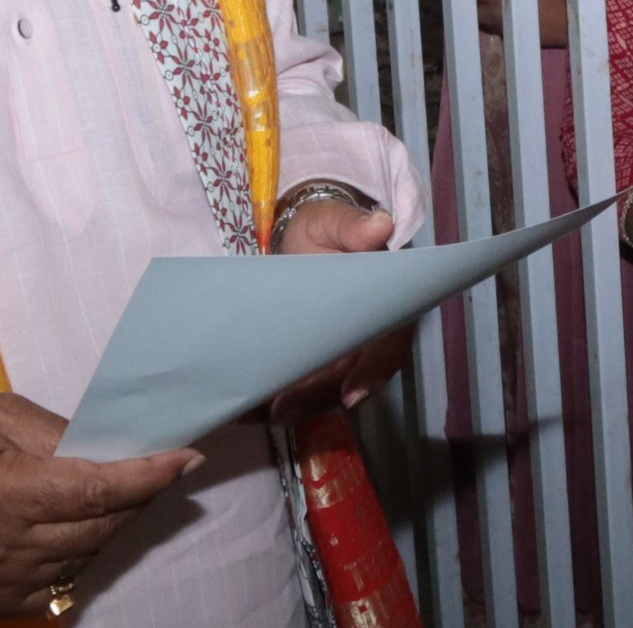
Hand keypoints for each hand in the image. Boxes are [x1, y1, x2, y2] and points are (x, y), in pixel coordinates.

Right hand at [0, 392, 198, 617]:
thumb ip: (56, 432)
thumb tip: (114, 445)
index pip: (96, 489)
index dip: (150, 475)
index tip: (188, 458)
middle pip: (100, 525)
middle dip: (140, 494)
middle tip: (163, 466)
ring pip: (85, 554)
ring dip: (110, 521)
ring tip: (115, 487)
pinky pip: (59, 581)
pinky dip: (78, 550)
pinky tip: (76, 522)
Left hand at [265, 199, 410, 421]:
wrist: (299, 238)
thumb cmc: (325, 229)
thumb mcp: (333, 222)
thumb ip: (352, 226)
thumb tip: (380, 225)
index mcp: (386, 308)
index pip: (389, 348)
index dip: (373, 373)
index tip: (350, 394)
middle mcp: (367, 340)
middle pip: (350, 382)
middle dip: (316, 399)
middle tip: (281, 410)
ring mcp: (338, 356)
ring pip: (321, 394)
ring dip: (289, 407)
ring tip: (252, 410)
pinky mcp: (310, 363)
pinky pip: (296, 390)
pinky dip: (271, 401)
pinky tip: (243, 406)